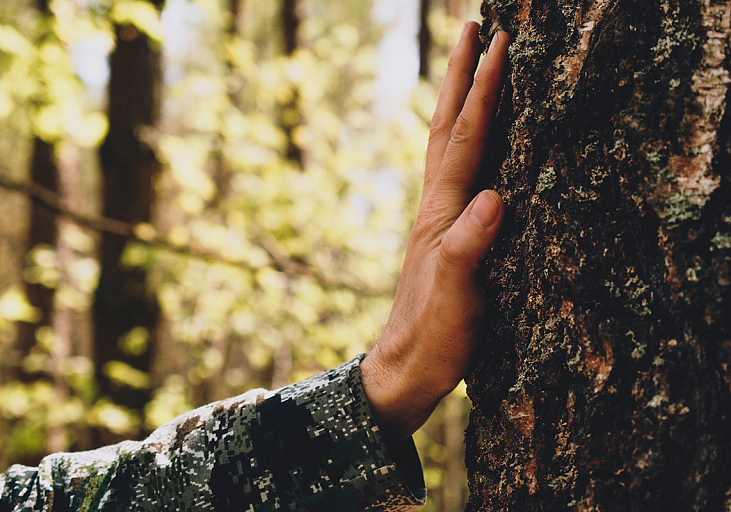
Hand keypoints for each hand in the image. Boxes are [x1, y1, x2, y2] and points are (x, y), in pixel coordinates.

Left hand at [361, 24, 510, 445]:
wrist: (405, 366)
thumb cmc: (433, 333)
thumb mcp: (455, 293)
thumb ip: (471, 245)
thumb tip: (496, 197)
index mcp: (442, 212)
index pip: (465, 139)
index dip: (482, 92)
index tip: (497, 43)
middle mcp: (438, 206)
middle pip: (447, 127)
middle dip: (459, 76)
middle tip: (471, 28)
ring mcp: (440, 219)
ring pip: (449, 146)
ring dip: (460, 100)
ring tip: (471, 67)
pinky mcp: (447, 236)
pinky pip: (458, 173)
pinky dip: (466, 142)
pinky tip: (474, 142)